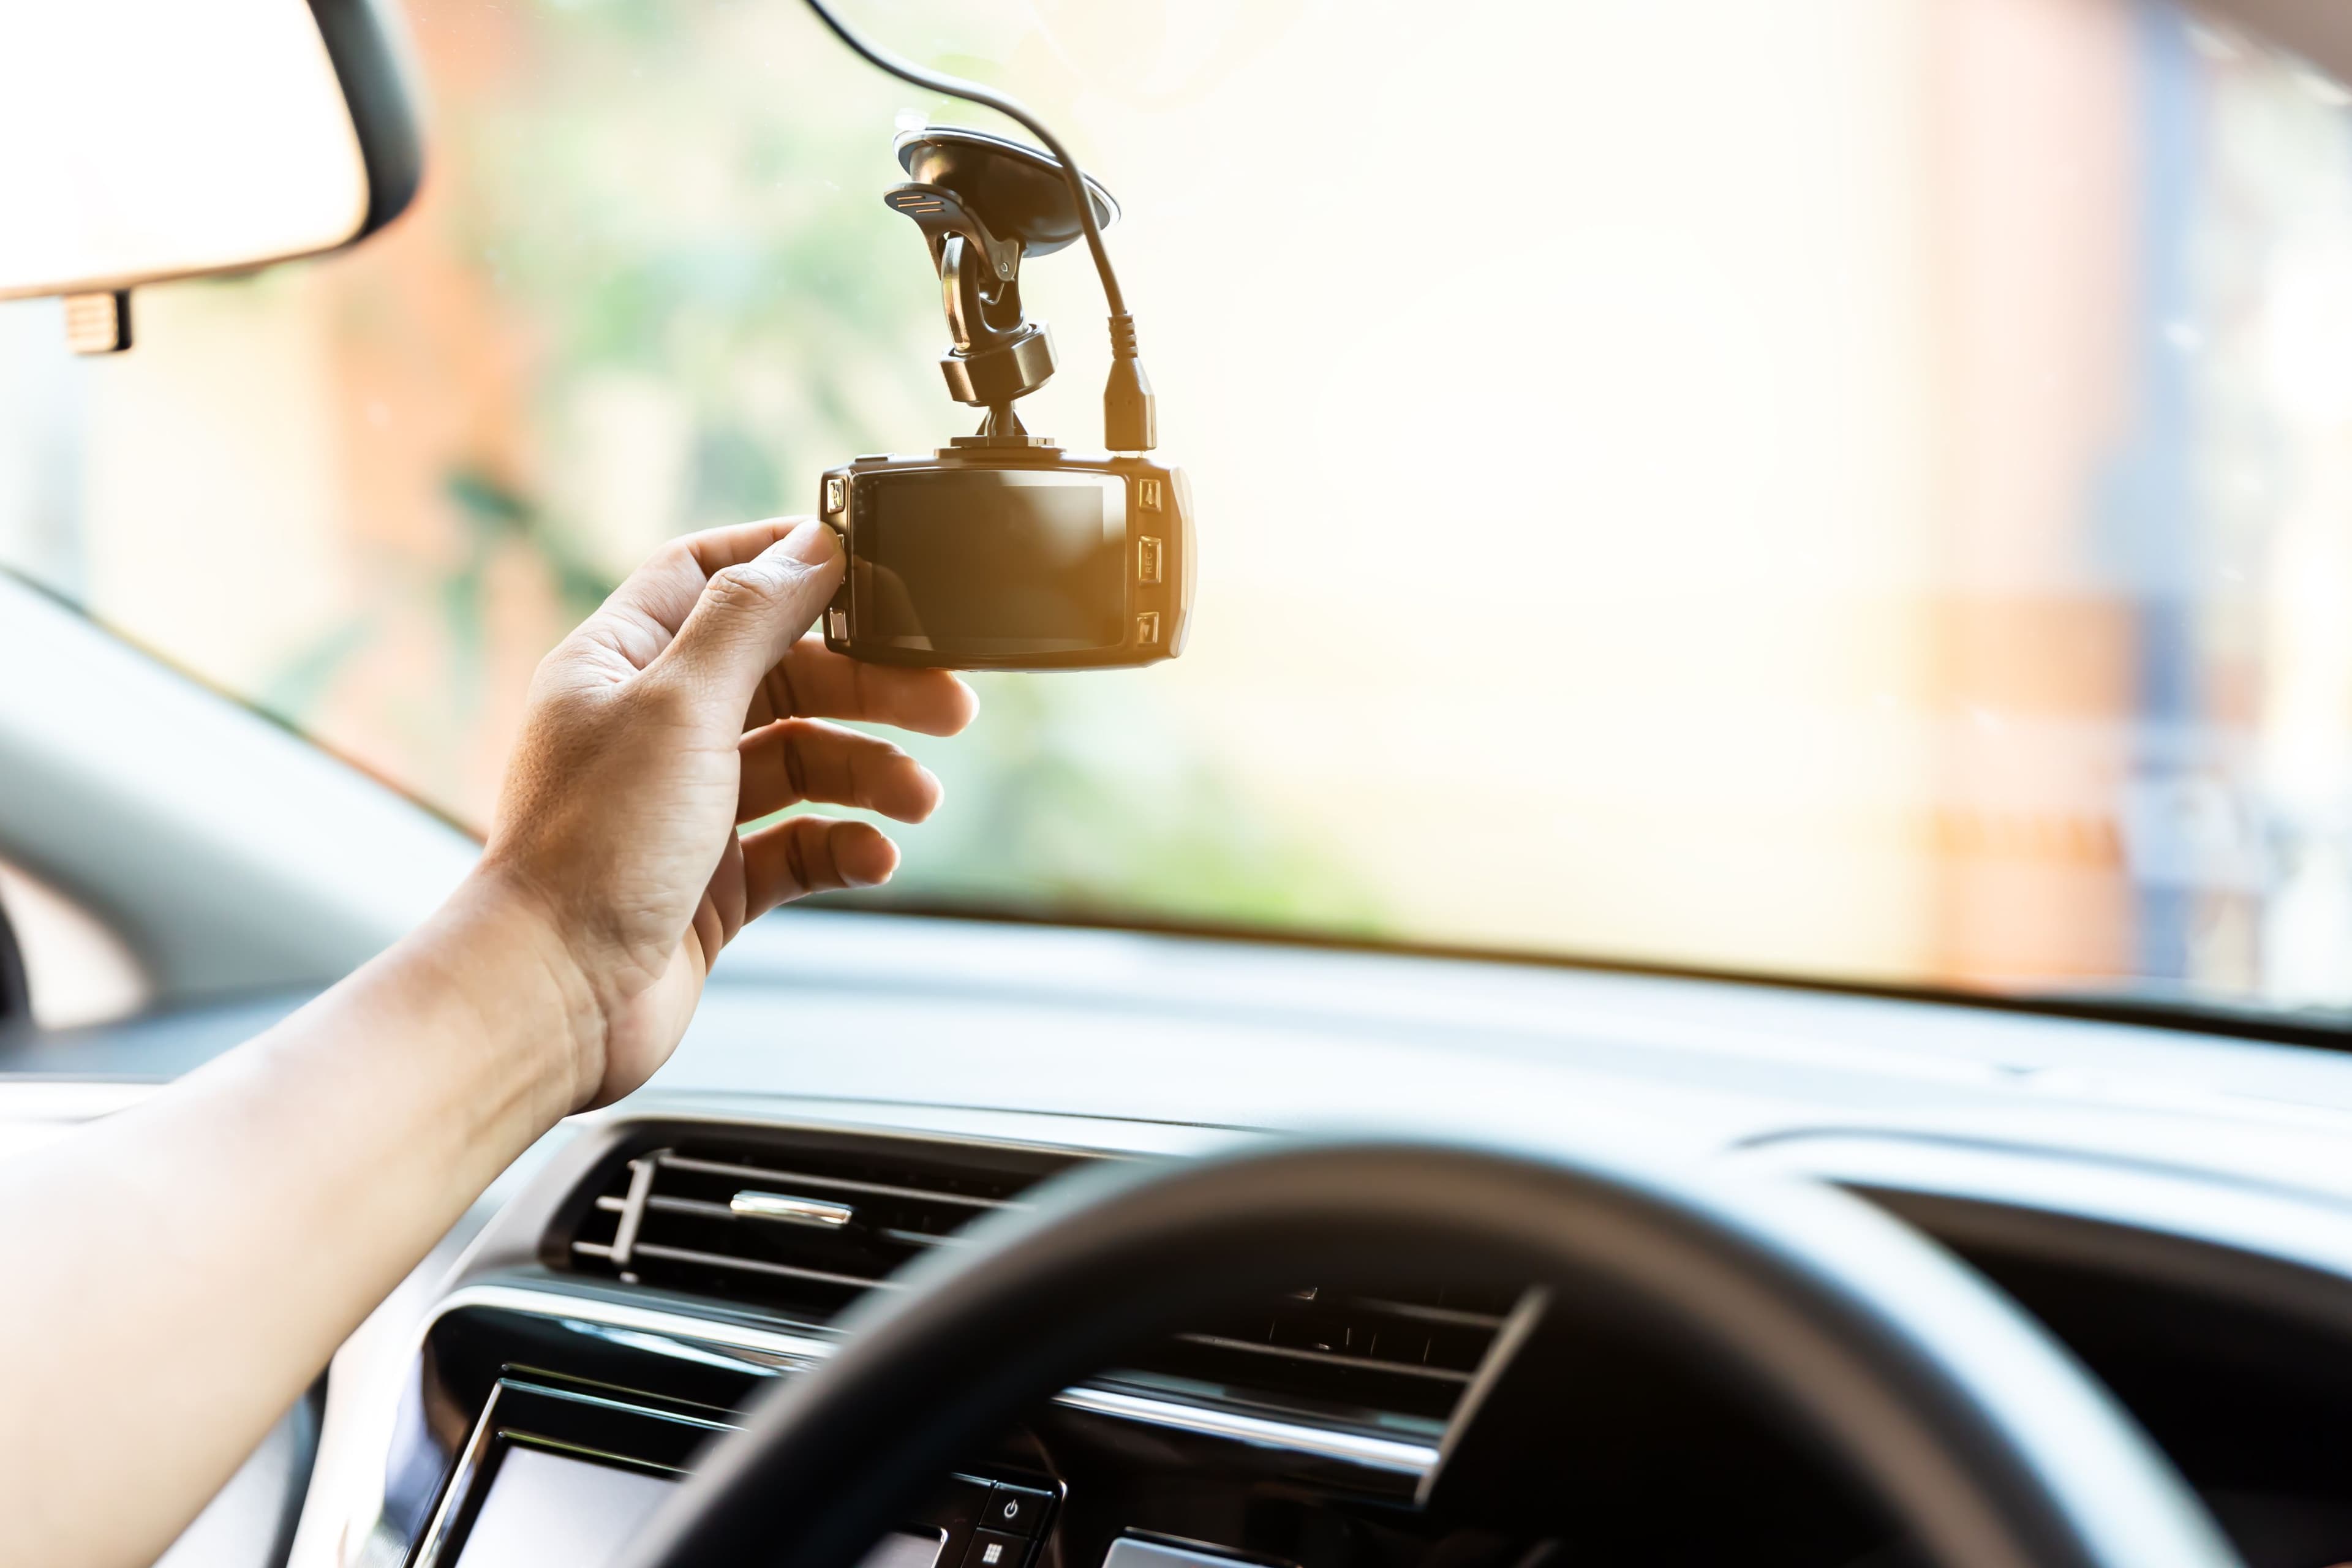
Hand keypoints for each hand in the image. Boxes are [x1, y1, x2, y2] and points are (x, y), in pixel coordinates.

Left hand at [475, 517, 975, 1107]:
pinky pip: (797, 846)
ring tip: (918, 798)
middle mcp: (649, 727)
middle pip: (781, 673)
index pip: (706, 574)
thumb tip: (813, 545)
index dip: (785, 562)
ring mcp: (682, 807)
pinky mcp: (711, 882)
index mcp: (619, 663)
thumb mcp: (680, 705)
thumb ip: (750, 617)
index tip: (871, 569)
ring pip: (800, 762)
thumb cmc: (594, 848)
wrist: (554, 1000)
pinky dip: (843, 846)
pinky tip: (873, 856)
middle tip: (948, 701)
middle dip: (868, 686)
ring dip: (869, 772)